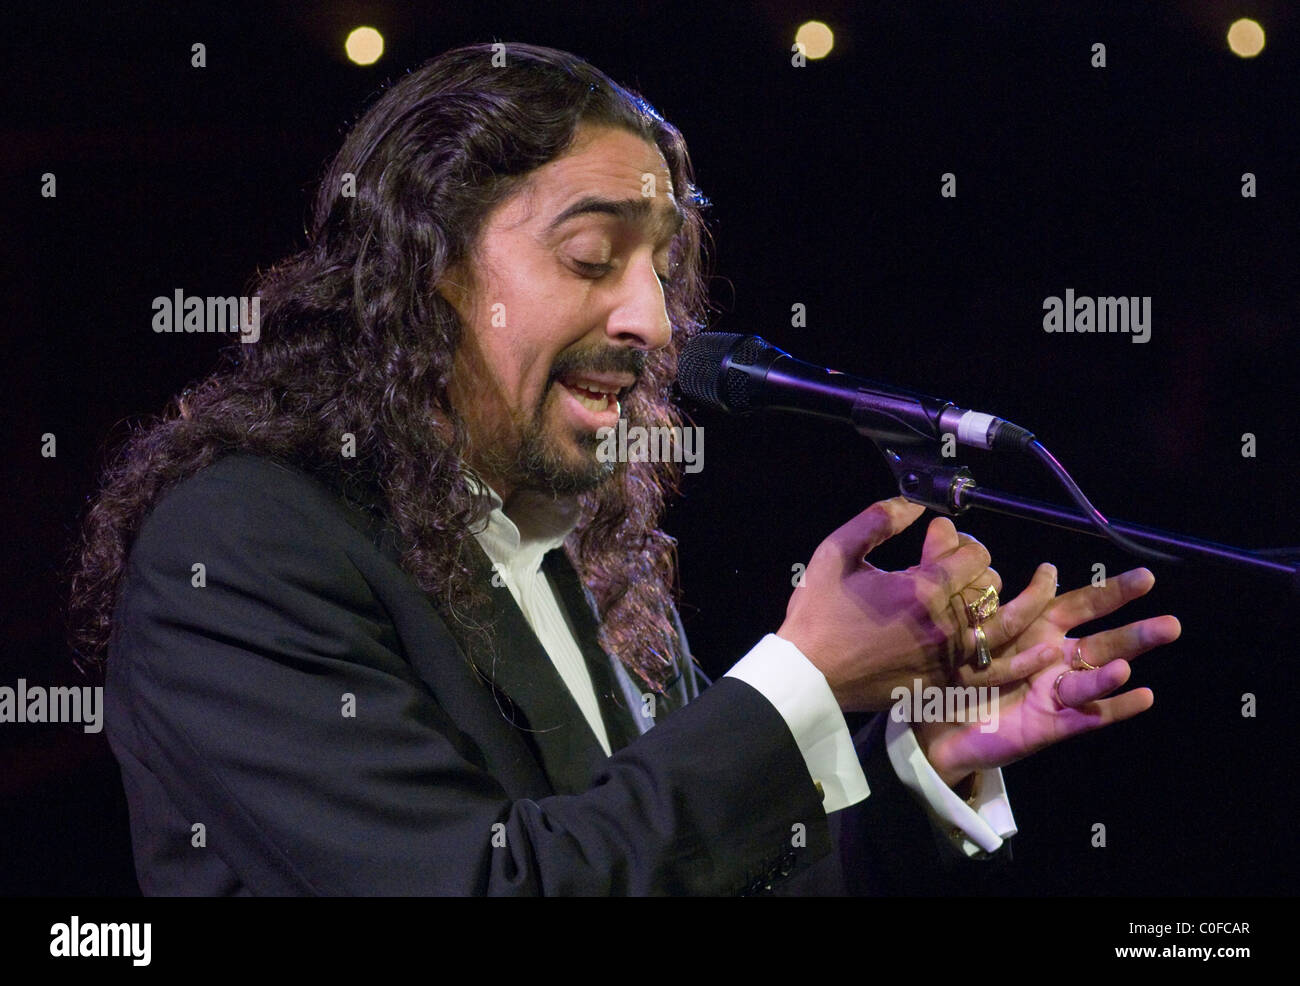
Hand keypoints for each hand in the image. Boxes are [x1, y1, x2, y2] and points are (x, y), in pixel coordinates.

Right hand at [777, 500, 1058, 711]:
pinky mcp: (944, 684)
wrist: (808, 675)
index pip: (972, 555)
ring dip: (1029, 602)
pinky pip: (996, 672)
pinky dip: (1025, 660)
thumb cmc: (817, 614)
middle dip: (981, 568)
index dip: (963, 541)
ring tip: (1047, 583)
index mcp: (920, 589)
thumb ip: (877, 520)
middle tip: (964, 563)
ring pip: (1004, 624)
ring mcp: (947, 658)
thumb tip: (914, 502)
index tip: (943, 539)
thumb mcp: (837, 553)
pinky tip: (1048, 648)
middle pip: (990, 586)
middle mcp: (943, 624)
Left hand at [914, 566, 1180, 786]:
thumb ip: (945, 573)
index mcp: (1037, 629)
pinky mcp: (1051, 723)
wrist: (936, 723)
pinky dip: (1114, 705)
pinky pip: (1088, 715)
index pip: (1080, 604)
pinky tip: (1143, 696)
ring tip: (1131, 661)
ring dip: (1119, 666)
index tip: (1142, 576)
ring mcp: (1057, 692)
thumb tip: (939, 526)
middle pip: (1102, 639)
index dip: (1108, 591)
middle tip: (1174, 622)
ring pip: (1097, 675)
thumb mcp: (949, 619)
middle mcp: (1055, 658)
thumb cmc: (950, 669)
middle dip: (1136, 628)